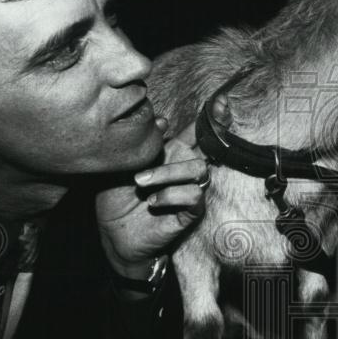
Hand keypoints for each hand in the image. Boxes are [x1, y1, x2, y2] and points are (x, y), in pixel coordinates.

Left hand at [96, 114, 210, 280]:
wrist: (114, 235)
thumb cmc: (115, 199)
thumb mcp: (121, 166)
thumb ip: (141, 144)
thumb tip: (164, 121)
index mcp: (171, 155)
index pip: (197, 134)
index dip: (214, 118)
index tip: (222, 102)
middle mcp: (184, 170)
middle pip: (201, 151)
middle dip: (169, 160)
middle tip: (138, 176)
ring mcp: (189, 190)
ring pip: (198, 169)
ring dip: (167, 175)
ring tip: (141, 186)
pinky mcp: (191, 211)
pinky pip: (194, 195)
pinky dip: (171, 195)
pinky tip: (152, 203)